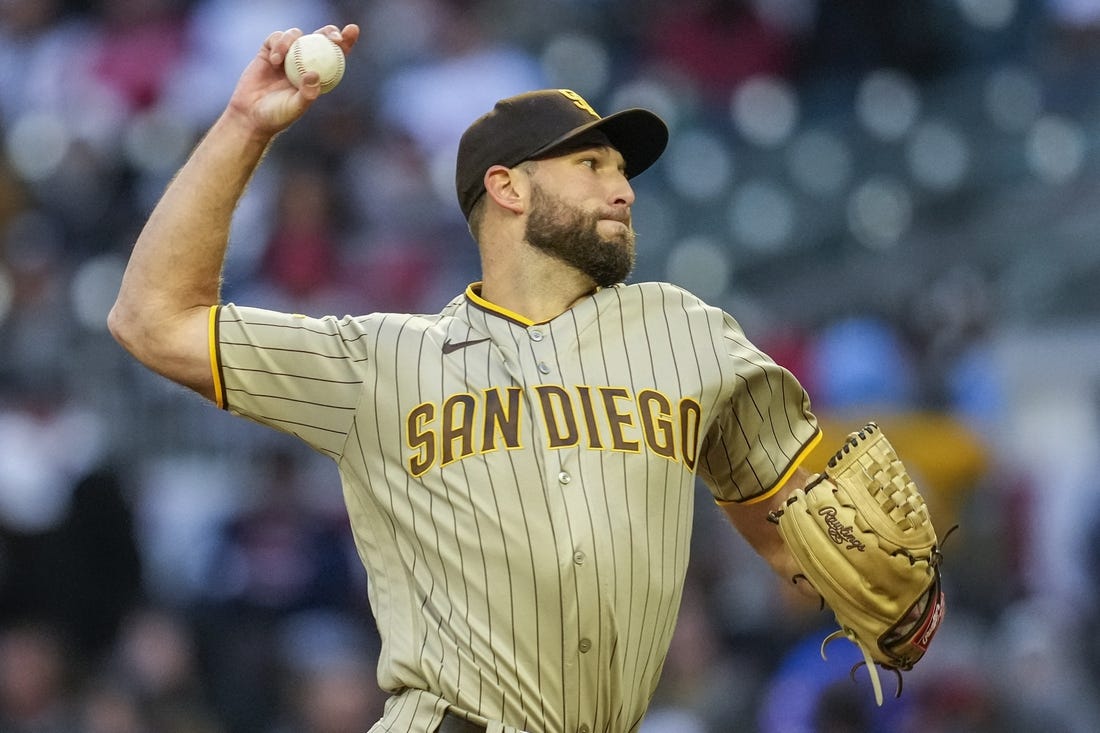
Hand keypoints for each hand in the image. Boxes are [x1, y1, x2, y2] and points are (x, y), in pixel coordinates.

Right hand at [226, 24, 359, 136]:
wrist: (251, 115)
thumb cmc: (276, 116)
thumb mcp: (295, 108)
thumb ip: (306, 93)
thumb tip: (314, 74)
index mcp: (317, 75)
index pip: (336, 55)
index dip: (346, 41)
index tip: (352, 31)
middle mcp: (304, 62)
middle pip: (320, 39)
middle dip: (329, 31)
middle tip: (332, 36)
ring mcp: (287, 55)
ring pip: (296, 35)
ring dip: (292, 40)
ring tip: (279, 60)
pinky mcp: (269, 51)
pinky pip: (276, 38)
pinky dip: (277, 44)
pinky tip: (274, 60)